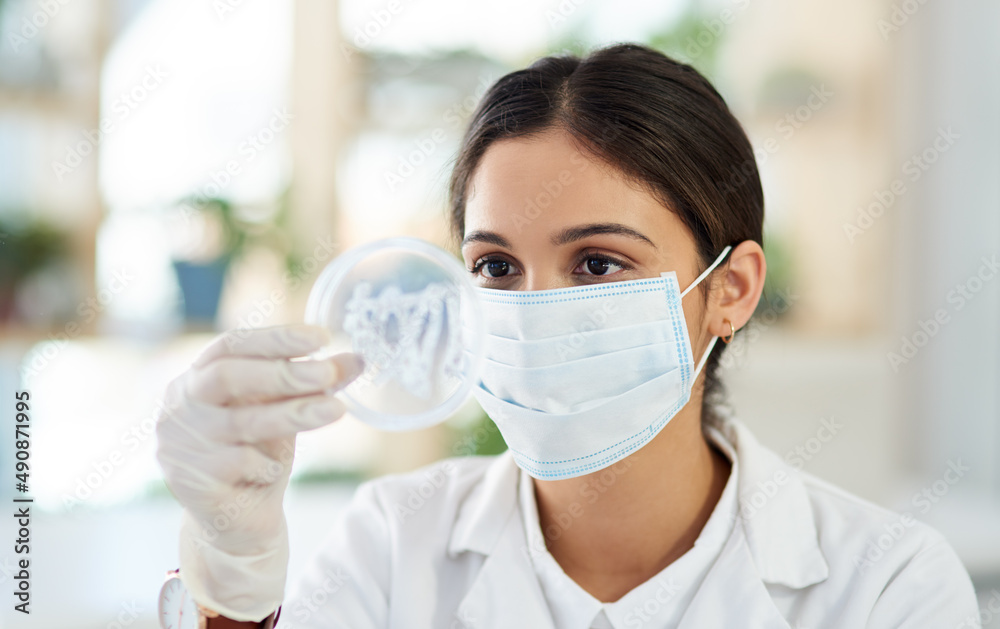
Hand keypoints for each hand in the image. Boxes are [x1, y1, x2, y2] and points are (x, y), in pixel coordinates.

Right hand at [155, 324, 363, 620]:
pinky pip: (238, 463)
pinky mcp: (189, 482)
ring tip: (335, 411)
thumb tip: (358, 359)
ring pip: (239, 422)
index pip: (230, 345)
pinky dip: (267, 463)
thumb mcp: (287, 413)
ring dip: (293, 414)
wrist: (237, 525)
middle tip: (328, 372)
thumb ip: (314, 385)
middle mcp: (179, 406)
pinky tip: (274, 470)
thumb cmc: (259, 456)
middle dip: (283, 373)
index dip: (275, 338)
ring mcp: (178, 444)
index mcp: (196, 378)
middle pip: (227, 376)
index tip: (321, 336)